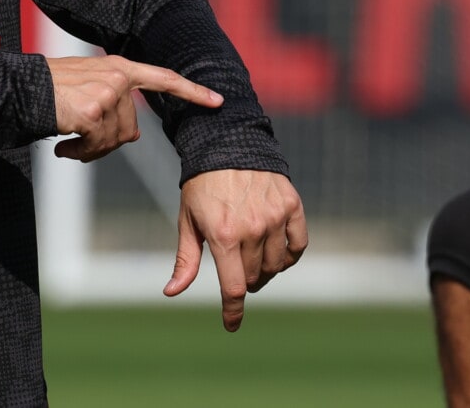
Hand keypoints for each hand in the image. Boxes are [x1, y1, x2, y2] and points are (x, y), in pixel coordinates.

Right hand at [46, 55, 221, 162]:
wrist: (21, 88)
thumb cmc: (50, 90)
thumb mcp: (89, 86)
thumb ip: (114, 103)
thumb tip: (133, 137)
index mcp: (118, 67)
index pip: (163, 78)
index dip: (192, 91)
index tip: (218, 100)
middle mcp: (117, 77)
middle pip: (130, 129)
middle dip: (107, 143)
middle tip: (81, 144)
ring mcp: (106, 94)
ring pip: (113, 142)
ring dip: (90, 150)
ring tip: (68, 143)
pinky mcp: (93, 113)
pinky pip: (95, 147)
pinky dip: (79, 154)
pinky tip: (63, 147)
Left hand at [165, 169, 306, 330]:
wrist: (227, 144)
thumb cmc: (201, 186)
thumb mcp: (188, 220)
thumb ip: (185, 259)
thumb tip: (171, 292)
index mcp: (222, 236)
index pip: (233, 288)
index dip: (232, 311)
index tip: (231, 325)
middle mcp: (251, 229)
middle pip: (254, 277)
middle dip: (243, 280)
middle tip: (235, 268)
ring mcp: (274, 218)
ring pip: (276, 265)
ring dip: (265, 270)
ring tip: (253, 257)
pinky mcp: (292, 207)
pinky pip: (298, 246)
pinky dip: (288, 255)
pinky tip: (276, 251)